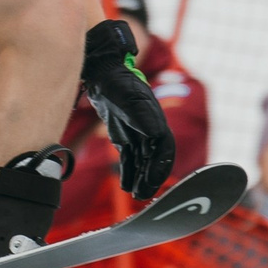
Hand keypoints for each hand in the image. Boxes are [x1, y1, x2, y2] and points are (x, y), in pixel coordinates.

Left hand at [80, 19, 176, 199]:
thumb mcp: (129, 97)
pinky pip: (130, 158)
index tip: (154, 181)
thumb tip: (156, 135)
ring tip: (136, 194)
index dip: (161, 166)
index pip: (164, 148)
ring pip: (143, 161)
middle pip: (155, 158)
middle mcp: (150, 128)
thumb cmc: (118, 82)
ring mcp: (137, 132)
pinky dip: (129, 171)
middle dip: (151, 177)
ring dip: (141, 177)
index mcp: (156, 120)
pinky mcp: (124, 134)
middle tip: (144, 195)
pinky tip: (126, 184)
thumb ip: (143, 115)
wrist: (103, 73)